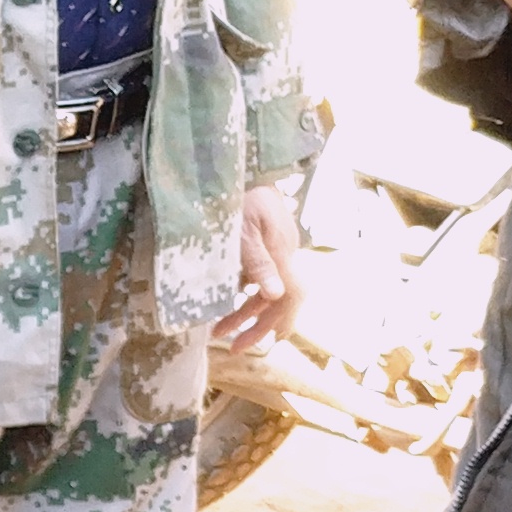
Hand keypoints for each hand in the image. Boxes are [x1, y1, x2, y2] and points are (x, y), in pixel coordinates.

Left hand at [217, 182, 302, 352]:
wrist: (244, 164)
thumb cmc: (240, 194)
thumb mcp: (242, 229)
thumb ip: (257, 262)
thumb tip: (273, 295)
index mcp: (283, 252)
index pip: (292, 296)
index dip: (279, 322)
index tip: (262, 344)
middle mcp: (285, 253)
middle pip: (280, 299)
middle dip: (258, 326)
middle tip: (232, 348)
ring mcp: (277, 248)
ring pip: (267, 289)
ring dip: (245, 312)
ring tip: (218, 331)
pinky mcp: (266, 242)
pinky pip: (260, 276)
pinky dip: (244, 294)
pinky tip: (225, 302)